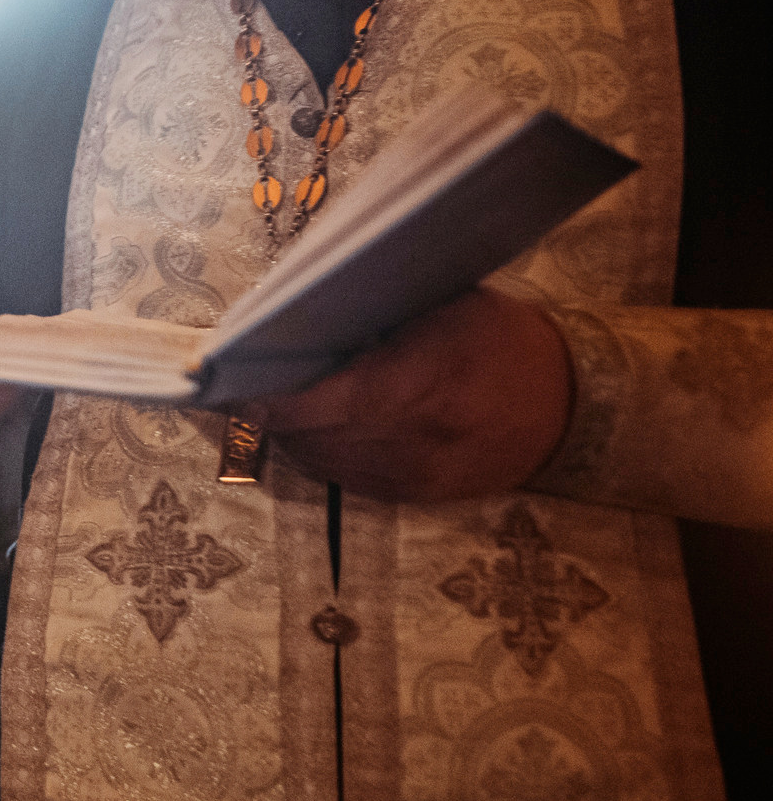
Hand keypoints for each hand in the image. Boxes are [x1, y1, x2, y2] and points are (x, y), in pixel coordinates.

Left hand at [248, 288, 572, 502]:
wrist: (571, 405)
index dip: (266, 397)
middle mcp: (408, 436)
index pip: (316, 401)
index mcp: (415, 381)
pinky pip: (346, 480)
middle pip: (309, 433)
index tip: (229, 379)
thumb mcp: (445, 304)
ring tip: (275, 404)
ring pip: (320, 462)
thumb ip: (374, 312)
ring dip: (290, 435)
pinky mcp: (416, 495)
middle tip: (243, 384)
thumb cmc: (501, 339)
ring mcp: (411, 473)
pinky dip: (321, 454)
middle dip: (271, 411)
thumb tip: (299, 309)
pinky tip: (316, 429)